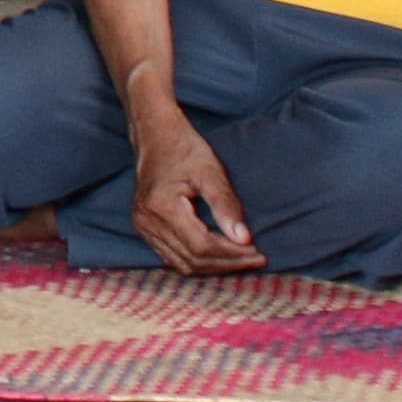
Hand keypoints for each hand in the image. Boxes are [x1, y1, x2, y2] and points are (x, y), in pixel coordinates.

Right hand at [129, 119, 262, 272]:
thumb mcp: (210, 172)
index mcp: (162, 207)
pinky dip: (198, 261)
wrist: (155, 135)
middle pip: (192, 259)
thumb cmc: (184, 149)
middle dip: (228, 263)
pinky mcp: (144, 229)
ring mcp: (142, 227)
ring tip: (242, 260)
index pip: (201, 246)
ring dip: (214, 266)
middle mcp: (147, 222)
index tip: (258, 252)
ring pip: (182, 264)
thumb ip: (226, 206)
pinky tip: (219, 255)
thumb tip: (245, 239)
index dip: (232, 254)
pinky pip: (173, 257)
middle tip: (256, 259)